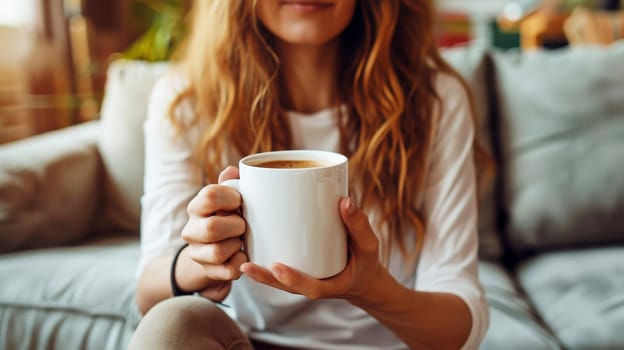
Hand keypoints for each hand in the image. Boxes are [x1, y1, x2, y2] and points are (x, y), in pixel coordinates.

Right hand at [180, 166, 247, 299]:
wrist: (215, 249)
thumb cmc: (227, 217)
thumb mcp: (227, 199)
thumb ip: (231, 184)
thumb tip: (232, 170)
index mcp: (196, 207)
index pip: (210, 195)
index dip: (231, 198)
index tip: (240, 202)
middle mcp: (191, 230)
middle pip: (212, 228)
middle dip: (235, 226)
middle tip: (243, 224)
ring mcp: (197, 253)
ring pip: (218, 251)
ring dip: (237, 244)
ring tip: (241, 240)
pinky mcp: (209, 271)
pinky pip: (229, 270)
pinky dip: (241, 262)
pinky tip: (242, 254)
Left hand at [240, 197, 384, 304]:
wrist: (361, 276)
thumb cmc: (364, 261)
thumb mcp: (369, 246)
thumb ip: (359, 226)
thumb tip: (344, 201)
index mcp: (326, 285)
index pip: (306, 287)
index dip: (291, 279)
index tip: (276, 268)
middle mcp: (307, 284)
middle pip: (281, 285)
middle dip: (262, 276)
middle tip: (245, 265)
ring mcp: (298, 277)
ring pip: (273, 277)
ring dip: (256, 266)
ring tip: (238, 250)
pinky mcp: (294, 266)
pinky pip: (274, 266)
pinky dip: (260, 253)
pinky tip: (245, 237)